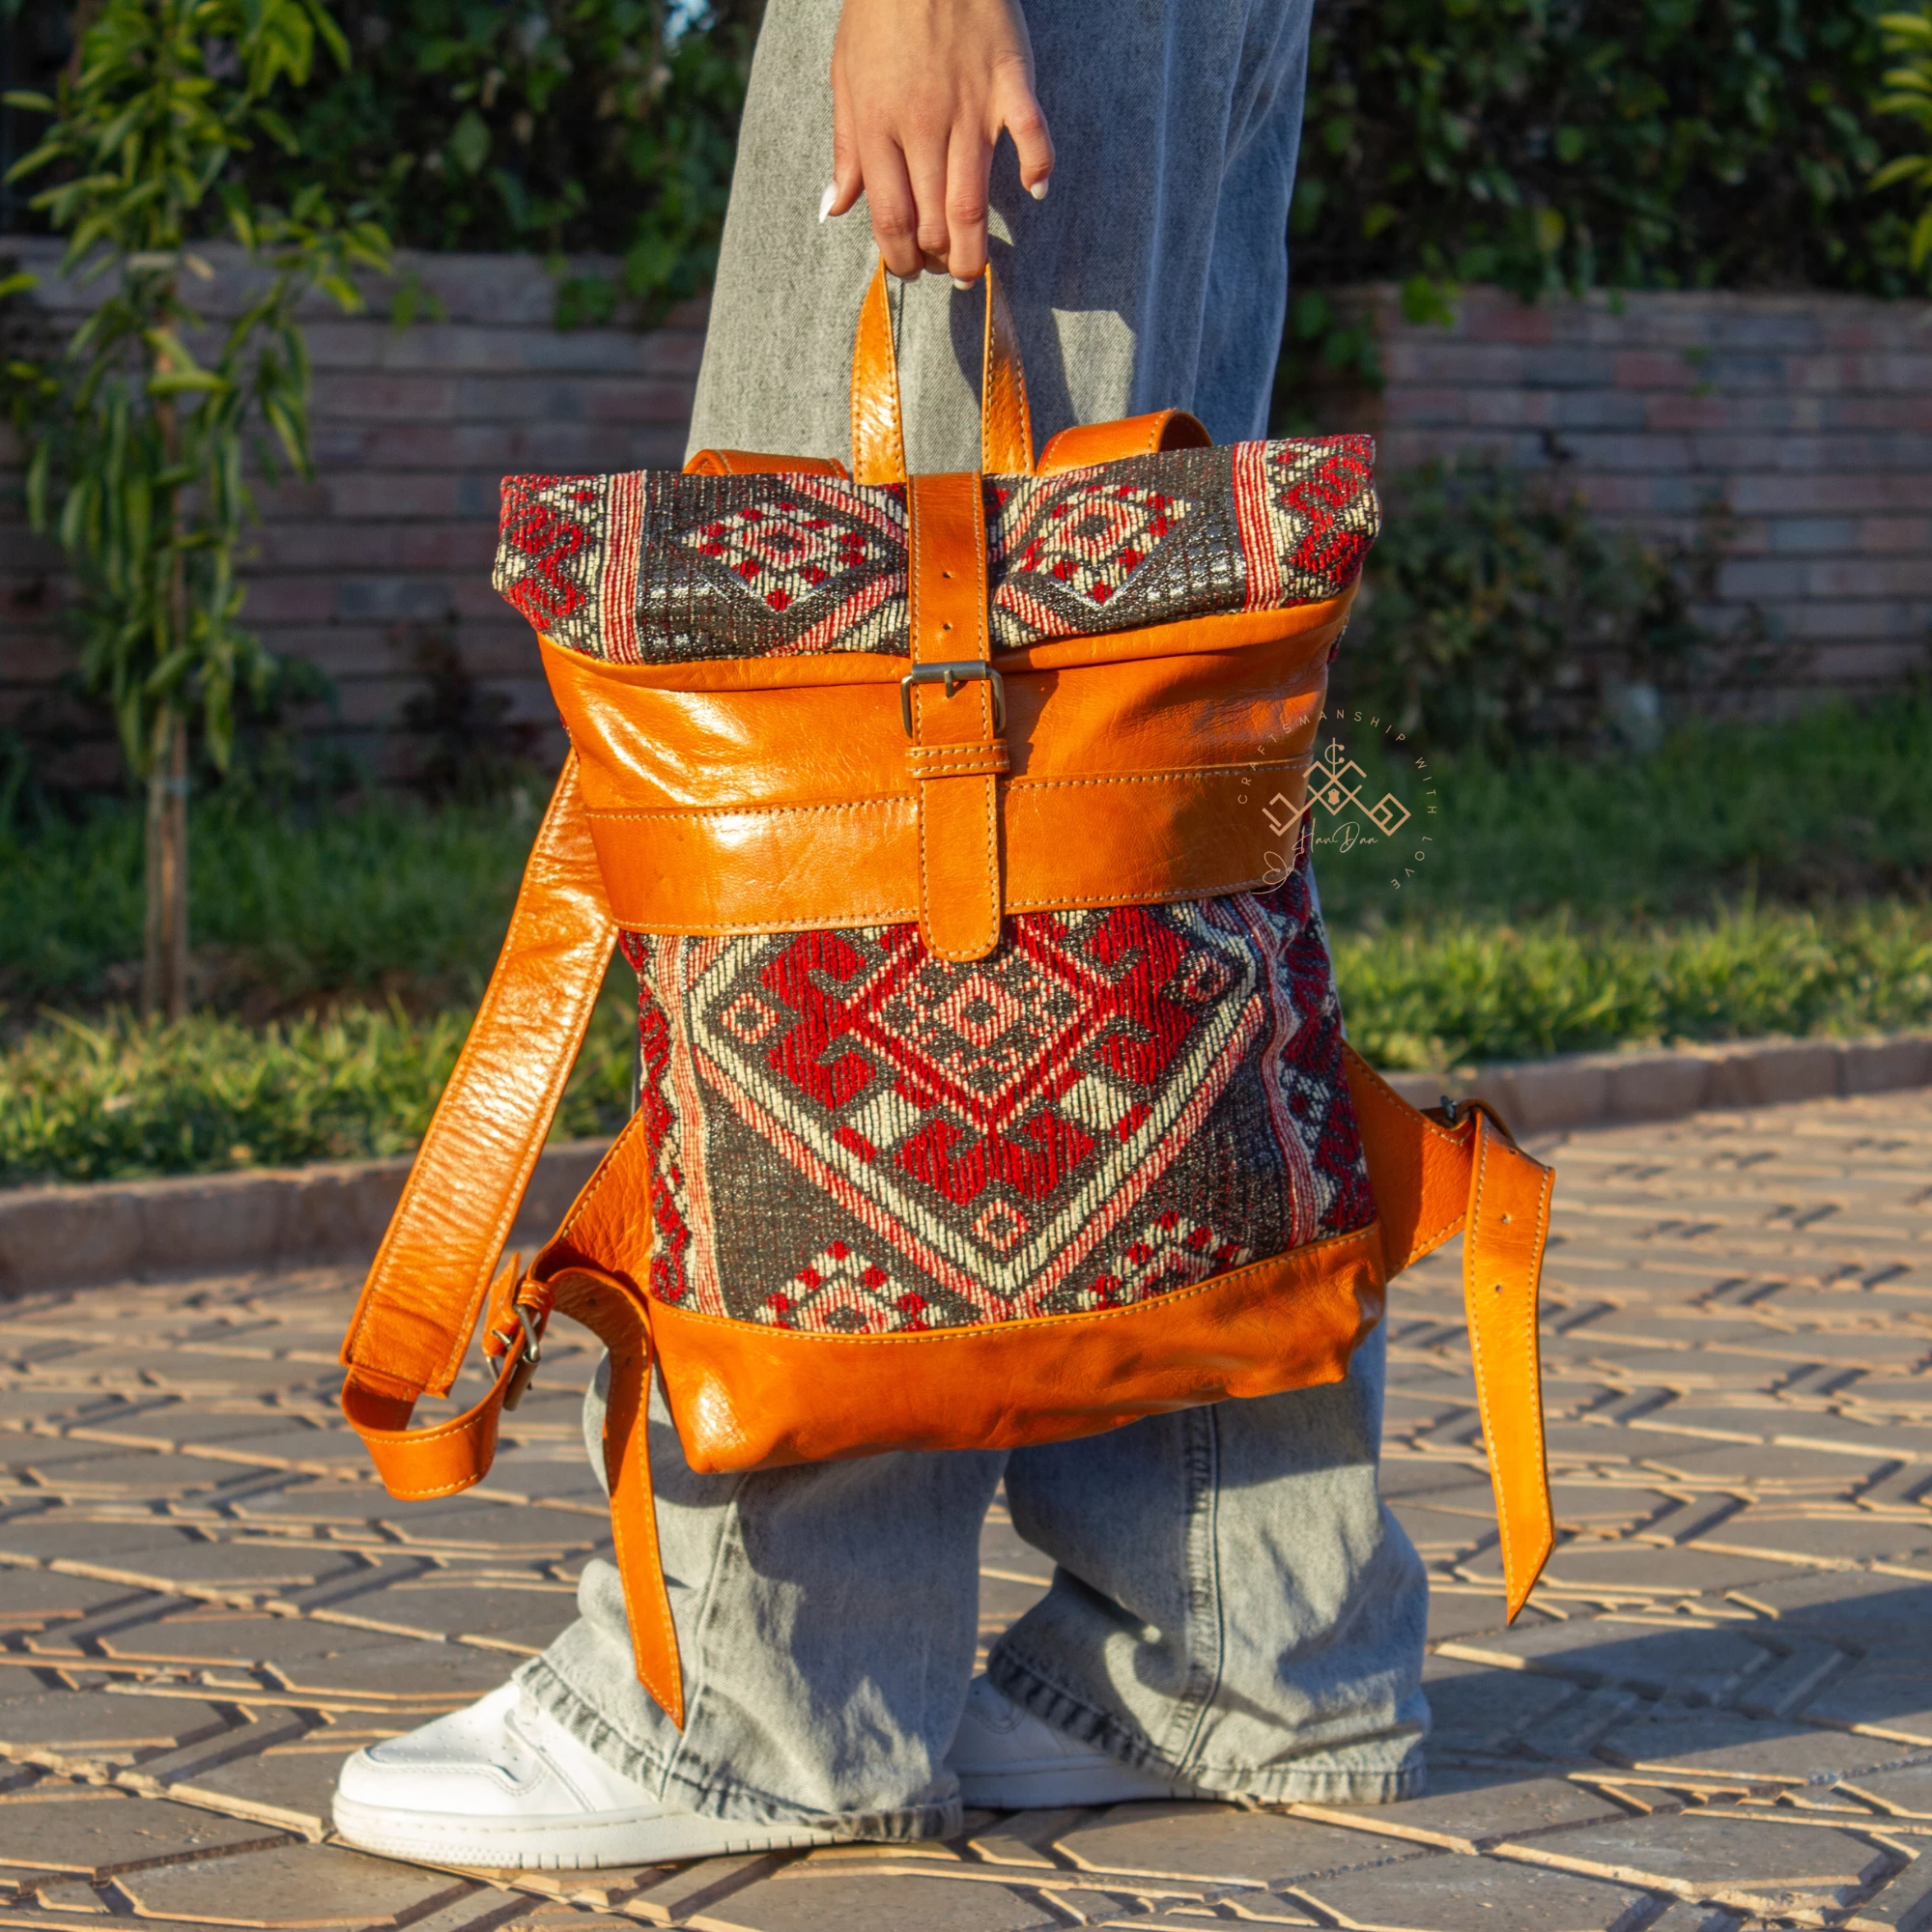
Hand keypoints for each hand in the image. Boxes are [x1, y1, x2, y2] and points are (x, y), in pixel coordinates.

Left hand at [823, 0, 1054, 283]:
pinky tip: (1035, 190)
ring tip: (973, 270)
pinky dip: (1038, 169)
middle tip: (941, 268)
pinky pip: (1032, 138)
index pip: (889, 216)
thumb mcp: (845, 76)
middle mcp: (923, 126)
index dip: (898, 256)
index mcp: (878, 126)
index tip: (907, 268)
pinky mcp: (1010, 84)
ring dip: (975, 248)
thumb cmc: (880, 13)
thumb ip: (845, 148)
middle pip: (932, 221)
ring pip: (973, 202)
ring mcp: (971, 107)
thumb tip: (834, 209)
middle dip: (936, 260)